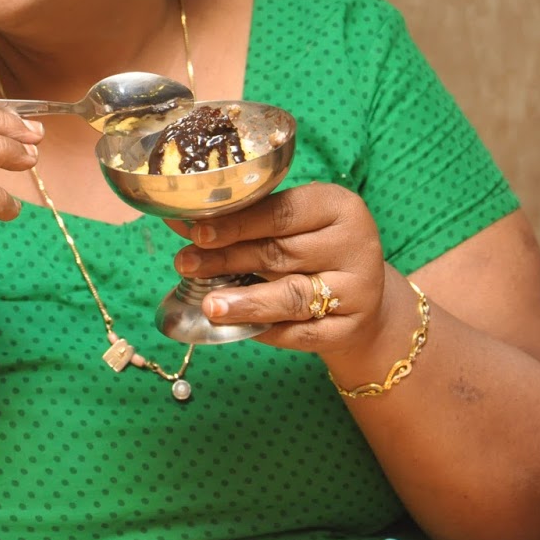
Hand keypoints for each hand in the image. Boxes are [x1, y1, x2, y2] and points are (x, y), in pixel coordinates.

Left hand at [165, 183, 390, 356]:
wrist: (361, 295)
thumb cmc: (313, 249)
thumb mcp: (289, 225)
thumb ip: (243, 222)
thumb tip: (179, 220)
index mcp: (339, 206)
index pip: (283, 212)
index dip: (238, 224)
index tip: (198, 233)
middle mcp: (356, 245)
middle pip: (282, 253)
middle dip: (228, 260)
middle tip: (186, 264)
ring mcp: (359, 290)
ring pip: (293, 296)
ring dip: (246, 301)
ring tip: (209, 305)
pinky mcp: (352, 328)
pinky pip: (302, 333)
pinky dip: (267, 331)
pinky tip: (238, 327)